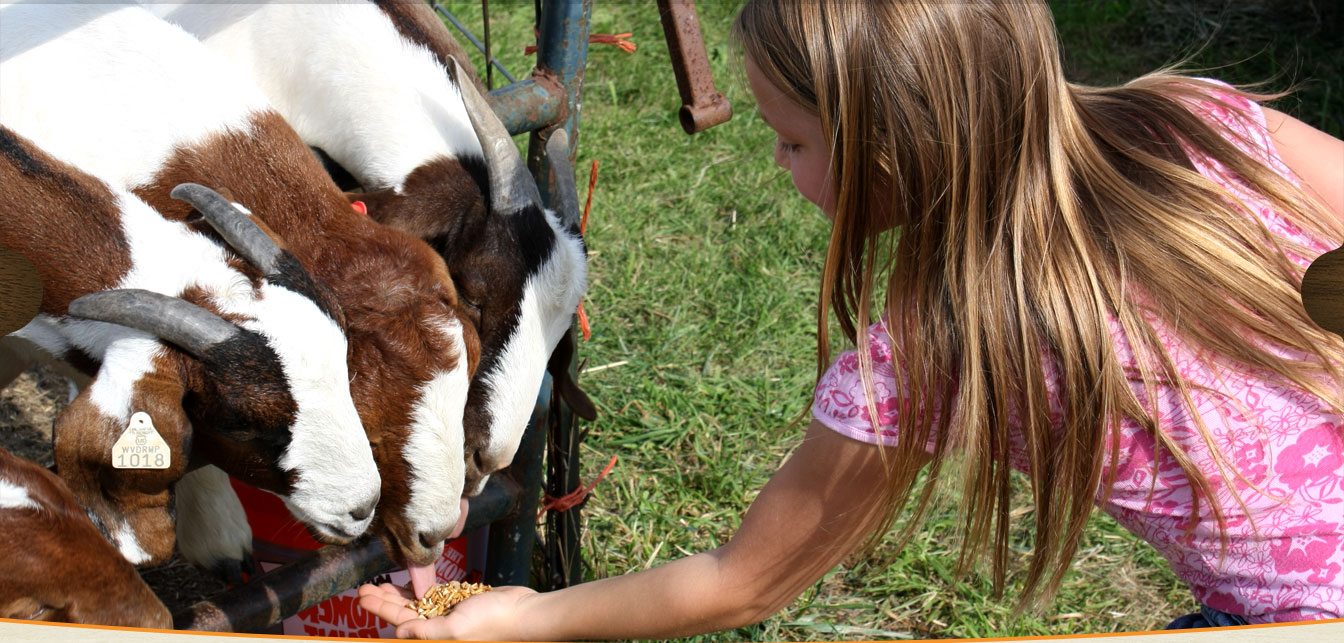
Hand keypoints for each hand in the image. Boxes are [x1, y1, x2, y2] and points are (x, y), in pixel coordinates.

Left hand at [357, 582, 537, 639]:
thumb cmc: (494, 623)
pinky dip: (421, 590)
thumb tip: (398, 633)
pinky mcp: (460, 603)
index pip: (400, 621)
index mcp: (435, 636)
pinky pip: (435, 597)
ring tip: (381, 583)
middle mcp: (439, 627)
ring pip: (417, 604)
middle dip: (384, 600)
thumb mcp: (455, 629)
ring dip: (399, 593)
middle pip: (404, 612)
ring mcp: (449, 614)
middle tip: (364, 587)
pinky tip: (410, 583)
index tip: (362, 596)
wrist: (524, 612)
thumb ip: (425, 632)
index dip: (379, 608)